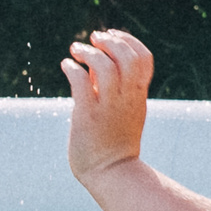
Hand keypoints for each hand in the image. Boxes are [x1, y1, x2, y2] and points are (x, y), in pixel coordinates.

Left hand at [62, 28, 153, 183]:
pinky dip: (72, 68)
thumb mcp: (121, 109)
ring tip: (76, 50)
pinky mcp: (88, 117)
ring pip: (106, 67)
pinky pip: (81, 84)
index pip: (144, 58)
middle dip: (111, 41)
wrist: (111, 174)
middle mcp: (126, 99)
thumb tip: (96, 60)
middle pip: (129, 57)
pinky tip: (66, 66)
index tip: (111, 35)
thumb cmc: (114, 141)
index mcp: (138, 95)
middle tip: (94, 39)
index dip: (128, 40)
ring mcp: (108, 108)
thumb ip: (110, 84)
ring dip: (89, 52)